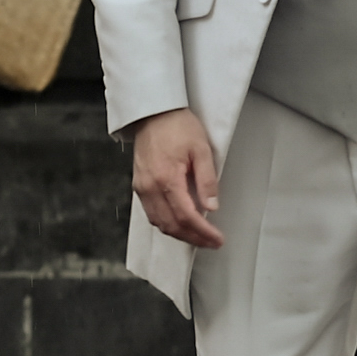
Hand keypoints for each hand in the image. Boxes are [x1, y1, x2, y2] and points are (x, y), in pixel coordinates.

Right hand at [127, 108, 223, 249]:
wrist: (153, 113)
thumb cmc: (177, 126)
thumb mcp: (201, 149)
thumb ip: (207, 180)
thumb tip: (211, 207)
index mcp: (167, 178)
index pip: (187, 216)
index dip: (203, 232)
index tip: (217, 239)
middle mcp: (150, 187)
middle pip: (171, 225)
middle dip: (193, 238)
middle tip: (211, 243)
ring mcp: (142, 187)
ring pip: (159, 223)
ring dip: (179, 234)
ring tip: (199, 237)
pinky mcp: (139, 185)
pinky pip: (151, 213)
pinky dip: (167, 223)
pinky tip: (180, 223)